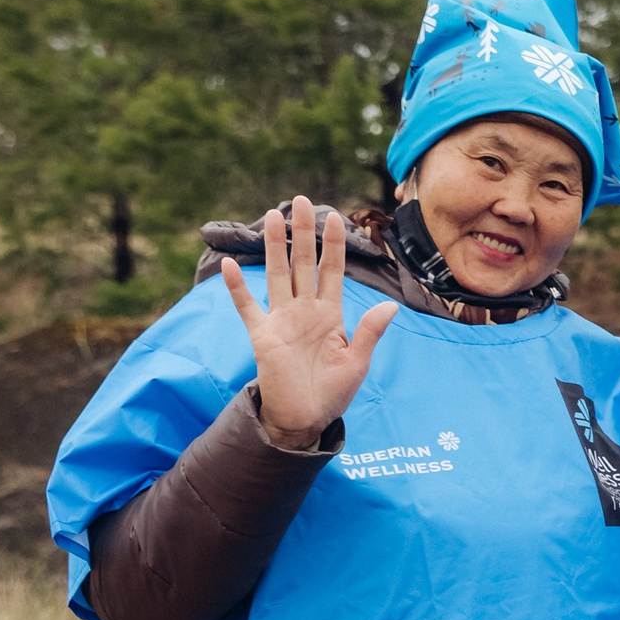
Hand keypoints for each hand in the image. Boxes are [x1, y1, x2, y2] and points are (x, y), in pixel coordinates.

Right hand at [223, 195, 396, 447]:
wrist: (306, 419)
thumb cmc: (333, 392)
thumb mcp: (357, 362)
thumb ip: (369, 331)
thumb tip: (390, 304)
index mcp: (331, 315)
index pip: (333, 271)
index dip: (335, 245)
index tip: (338, 217)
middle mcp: (305, 310)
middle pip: (304, 263)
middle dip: (304, 233)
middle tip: (303, 200)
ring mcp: (281, 320)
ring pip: (277, 274)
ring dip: (276, 246)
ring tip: (274, 216)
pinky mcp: (261, 335)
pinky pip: (247, 306)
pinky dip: (237, 287)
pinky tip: (229, 264)